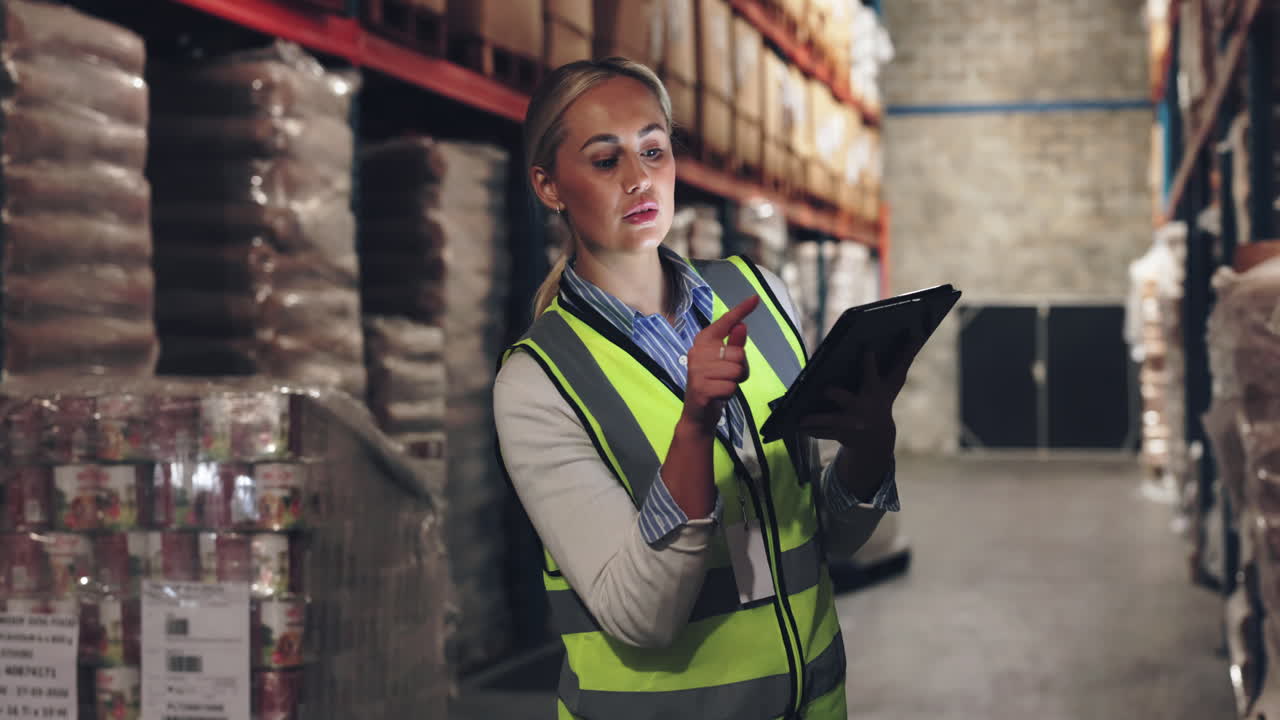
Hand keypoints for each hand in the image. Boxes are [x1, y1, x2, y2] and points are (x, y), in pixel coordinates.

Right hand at [681, 295, 760, 432]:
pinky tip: (718, 396)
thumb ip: (735, 344)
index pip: (726, 322)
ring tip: (722, 386)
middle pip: (739, 353)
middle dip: (740, 369)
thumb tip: (742, 325)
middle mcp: (697, 352)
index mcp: (703, 341)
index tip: (756, 298)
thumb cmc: (714, 383)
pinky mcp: (701, 388)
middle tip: (726, 377)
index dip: (741, 310)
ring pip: (736, 371)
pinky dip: (729, 394)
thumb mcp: (726, 362)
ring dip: (735, 382)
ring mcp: (697, 370)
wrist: (698, 414)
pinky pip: (731, 387)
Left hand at [799, 336, 921, 449]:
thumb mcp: (893, 382)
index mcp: (875, 392)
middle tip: (826, 389)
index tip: (866, 349)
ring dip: (817, 420)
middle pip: (847, 399)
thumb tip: (918, 330)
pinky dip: (811, 430)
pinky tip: (798, 425)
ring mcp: (851, 424)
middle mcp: (863, 408)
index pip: (872, 374)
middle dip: (836, 395)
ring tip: (801, 417)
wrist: (876, 438)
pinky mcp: (838, 435)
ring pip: (830, 421)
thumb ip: (904, 357)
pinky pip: (822, 433)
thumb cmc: (882, 398)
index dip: (870, 363)